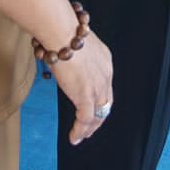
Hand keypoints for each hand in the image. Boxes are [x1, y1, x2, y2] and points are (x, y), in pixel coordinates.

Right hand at [51, 31, 112, 146]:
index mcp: (105, 62)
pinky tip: (74, 138)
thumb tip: (64, 61)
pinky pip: (86, 119)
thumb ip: (75, 56)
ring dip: (90, 128)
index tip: (92, 106)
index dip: (100, 99)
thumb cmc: (63, 32)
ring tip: (81, 137)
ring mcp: (97, 86)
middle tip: (90, 128)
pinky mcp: (86, 95)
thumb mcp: (76, 45)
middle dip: (99, 117)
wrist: (62, 32)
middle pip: (106, 102)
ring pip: (98, 114)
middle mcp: (106, 75)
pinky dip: (80, 131)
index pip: (106, 86)